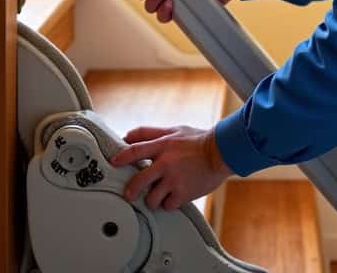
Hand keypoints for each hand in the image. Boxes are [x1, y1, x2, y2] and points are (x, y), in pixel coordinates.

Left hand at [110, 125, 233, 210]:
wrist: (222, 153)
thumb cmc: (198, 141)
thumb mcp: (173, 130)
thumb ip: (149, 133)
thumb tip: (127, 135)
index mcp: (162, 146)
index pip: (135, 151)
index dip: (121, 157)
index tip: (113, 162)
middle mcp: (166, 164)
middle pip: (139, 181)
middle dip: (131, 190)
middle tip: (129, 194)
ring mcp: (174, 180)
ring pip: (152, 198)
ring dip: (152, 199)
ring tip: (157, 196)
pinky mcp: (184, 193)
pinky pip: (168, 205)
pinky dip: (168, 203)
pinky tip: (172, 198)